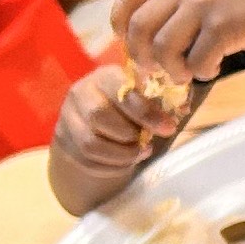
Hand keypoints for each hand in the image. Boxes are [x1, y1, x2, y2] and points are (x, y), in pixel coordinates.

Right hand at [47, 60, 180, 203]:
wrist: (99, 121)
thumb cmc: (131, 106)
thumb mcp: (146, 97)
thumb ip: (163, 100)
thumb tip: (181, 109)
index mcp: (104, 76)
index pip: (120, 91)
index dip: (146, 112)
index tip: (168, 128)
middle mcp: (80, 93)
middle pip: (99, 116)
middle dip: (130, 135)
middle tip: (149, 143)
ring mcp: (67, 118)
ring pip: (90, 143)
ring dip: (121, 154)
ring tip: (139, 153)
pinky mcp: (64, 142)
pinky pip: (86, 161)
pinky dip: (111, 167)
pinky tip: (126, 162)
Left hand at [112, 0, 244, 83]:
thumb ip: (179, 0)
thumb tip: (151, 34)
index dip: (120, 23)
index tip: (129, 42)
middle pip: (139, 26)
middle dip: (142, 56)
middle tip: (155, 70)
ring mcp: (204, 5)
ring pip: (164, 47)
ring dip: (172, 69)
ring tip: (187, 74)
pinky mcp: (224, 26)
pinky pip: (197, 60)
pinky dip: (201, 72)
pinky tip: (214, 68)